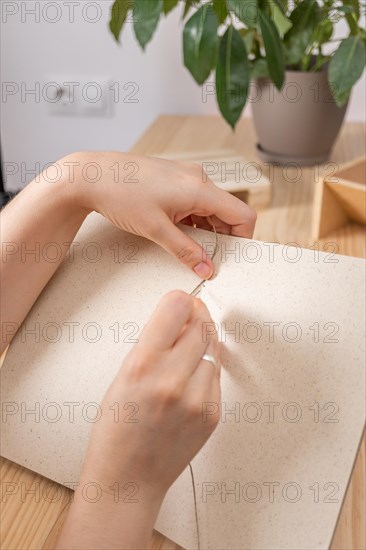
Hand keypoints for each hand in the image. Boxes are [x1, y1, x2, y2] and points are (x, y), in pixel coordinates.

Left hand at [66, 151, 256, 278]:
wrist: (91, 175)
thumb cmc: (121, 195)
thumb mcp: (155, 230)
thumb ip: (186, 251)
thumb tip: (207, 269)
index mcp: (200, 188)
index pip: (243, 215)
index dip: (242, 239)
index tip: (230, 258)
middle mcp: (199, 178)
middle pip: (228, 212)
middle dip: (222, 237)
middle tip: (206, 258)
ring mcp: (187, 176)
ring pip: (212, 208)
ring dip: (206, 229)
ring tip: (187, 246)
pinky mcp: (175, 178)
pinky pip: (196, 201)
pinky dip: (193, 219)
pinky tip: (176, 231)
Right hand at [82, 290, 220, 497]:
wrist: (128, 479)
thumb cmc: (116, 429)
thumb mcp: (122, 375)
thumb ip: (153, 343)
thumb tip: (180, 315)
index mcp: (142, 364)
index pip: (176, 308)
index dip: (180, 301)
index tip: (182, 303)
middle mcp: (172, 380)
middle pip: (201, 325)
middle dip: (196, 317)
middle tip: (190, 319)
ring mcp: (196, 399)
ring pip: (213, 349)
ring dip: (202, 345)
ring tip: (184, 358)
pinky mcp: (212, 414)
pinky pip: (216, 376)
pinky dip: (206, 370)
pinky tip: (189, 381)